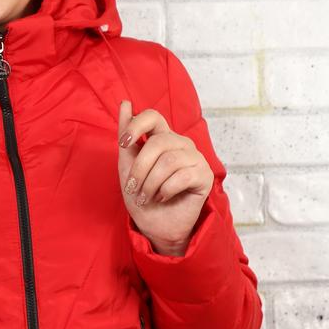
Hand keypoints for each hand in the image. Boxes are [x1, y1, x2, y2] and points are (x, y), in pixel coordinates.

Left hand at [118, 100, 213, 255]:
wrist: (155, 225)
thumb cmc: (142, 195)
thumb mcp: (127, 165)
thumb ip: (127, 136)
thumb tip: (125, 102)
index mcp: (162, 137)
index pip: (152, 116)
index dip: (136, 125)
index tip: (123, 144)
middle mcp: (180, 144)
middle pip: (158, 142)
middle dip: (140, 169)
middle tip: (133, 188)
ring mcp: (195, 158)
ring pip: (168, 161)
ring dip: (151, 184)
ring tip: (147, 197)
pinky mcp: (205, 175)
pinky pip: (182, 176)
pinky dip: (166, 190)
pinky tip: (163, 198)